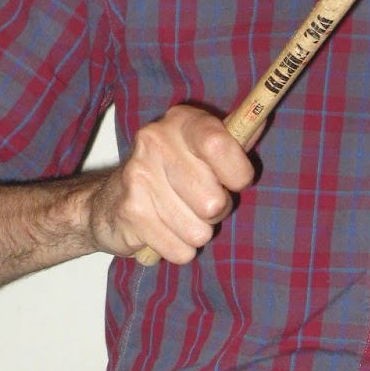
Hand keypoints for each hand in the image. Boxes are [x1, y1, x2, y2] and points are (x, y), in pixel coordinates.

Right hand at [86, 105, 253, 264]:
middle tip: (201, 202)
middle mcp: (156, 142)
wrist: (107, 201)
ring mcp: (139, 177)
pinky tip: (164, 230)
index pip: (218, 144)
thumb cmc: (171, 174)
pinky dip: (179, 249)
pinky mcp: (130, 212)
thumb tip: (262, 119)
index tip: (236, 181)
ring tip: (180, 216)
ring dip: (197, 232)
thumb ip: (233, 139)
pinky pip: (180, 250)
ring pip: (198, 232)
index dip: (238, 173)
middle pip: (213, 201)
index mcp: (182, 121)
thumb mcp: (202, 148)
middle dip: (217, 212)